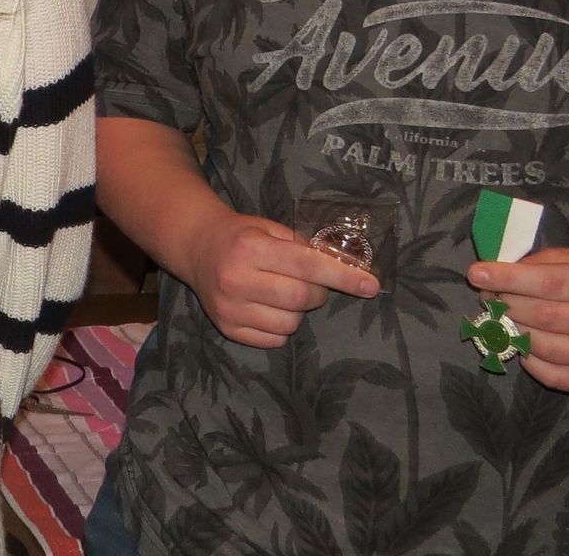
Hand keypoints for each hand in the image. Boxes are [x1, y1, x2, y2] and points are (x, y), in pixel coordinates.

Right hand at [177, 207, 379, 347]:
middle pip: (301, 298)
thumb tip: (345, 268)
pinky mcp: (227, 328)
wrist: (197, 248)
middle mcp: (236, 279)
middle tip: (313, 284)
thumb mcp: (269, 228)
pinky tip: (269, 308)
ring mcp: (229, 308)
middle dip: (319, 293)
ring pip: (290, 324)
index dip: (342, 276)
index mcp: (250, 248)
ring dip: (298, 312)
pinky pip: (274, 340)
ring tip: (283, 294)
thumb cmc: (241, 236)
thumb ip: (303, 247)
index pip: (306, 264)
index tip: (371, 285)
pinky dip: (281, 328)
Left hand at [469, 248, 568, 391]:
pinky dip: (528, 360)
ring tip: (503, 318)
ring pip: (545, 347)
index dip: (510, 279)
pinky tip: (523, 343)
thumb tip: (491, 278)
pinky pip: (552, 375)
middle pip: (545, 316)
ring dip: (512, 332)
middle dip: (507, 305)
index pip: (551, 282)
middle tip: (488, 296)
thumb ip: (535, 264)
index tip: (476, 274)